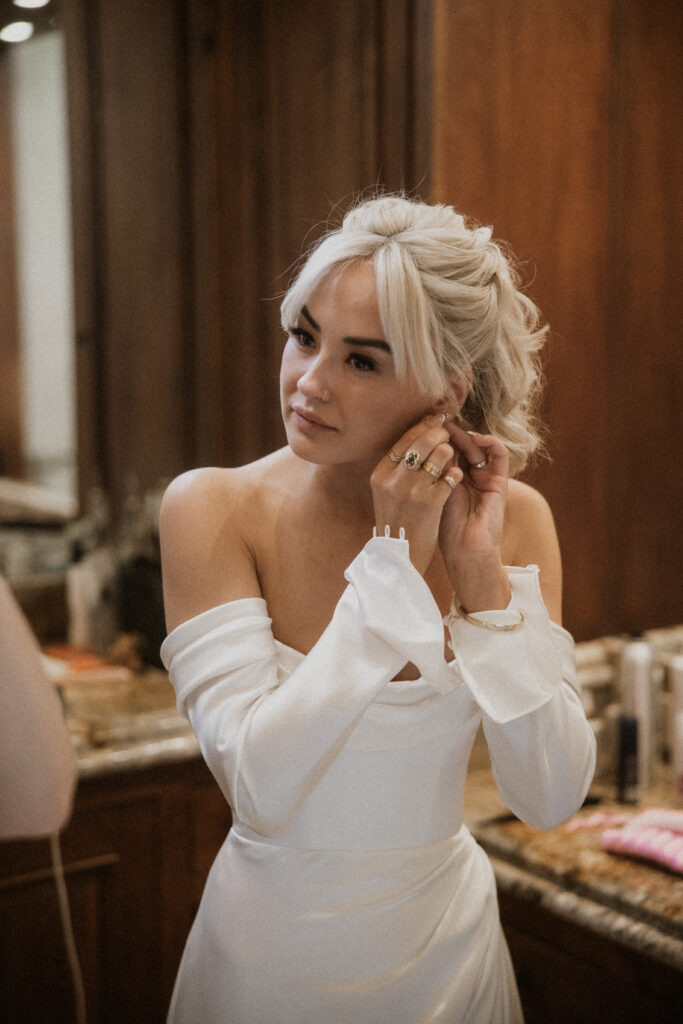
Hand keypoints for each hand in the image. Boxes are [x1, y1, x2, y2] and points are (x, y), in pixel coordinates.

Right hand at [370, 414, 462, 573]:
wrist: (400, 556)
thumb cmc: (398, 520)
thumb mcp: (386, 492)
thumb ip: (397, 467)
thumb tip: (418, 434)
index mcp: (380, 474)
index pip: (404, 439)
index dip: (423, 426)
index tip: (436, 418)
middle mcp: (393, 480)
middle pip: (422, 441)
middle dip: (439, 434)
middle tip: (448, 433)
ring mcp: (412, 491)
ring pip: (439, 454)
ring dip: (449, 453)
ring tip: (450, 458)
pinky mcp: (430, 503)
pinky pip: (450, 475)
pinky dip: (455, 473)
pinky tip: (454, 477)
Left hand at [438, 420, 510, 610]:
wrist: (464, 551)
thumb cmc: (443, 529)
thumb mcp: (430, 495)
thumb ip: (428, 473)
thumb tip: (414, 449)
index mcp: (453, 479)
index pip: (446, 449)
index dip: (436, 437)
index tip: (424, 425)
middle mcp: (471, 476)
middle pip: (462, 444)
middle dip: (449, 432)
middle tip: (438, 420)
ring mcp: (486, 478)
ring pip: (478, 446)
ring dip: (466, 434)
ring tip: (452, 428)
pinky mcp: (500, 482)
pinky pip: (500, 455)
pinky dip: (490, 442)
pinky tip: (475, 437)